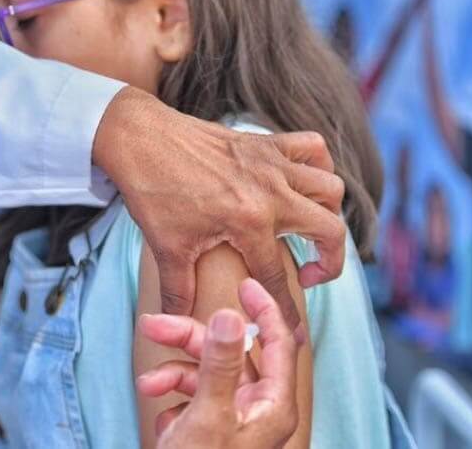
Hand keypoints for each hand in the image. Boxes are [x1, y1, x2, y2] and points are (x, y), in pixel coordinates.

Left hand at [94, 88, 345, 329]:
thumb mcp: (166, 247)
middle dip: (331, 261)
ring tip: (310, 230)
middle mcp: (271, 191)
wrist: (139, 138)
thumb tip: (178, 322)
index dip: (287, 311)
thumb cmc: (153, 192)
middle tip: (312, 274)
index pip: (278, 277)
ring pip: (330, 188)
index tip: (295, 332)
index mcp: (249, 221)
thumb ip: (178, 289)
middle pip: (330, 230)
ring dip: (329, 213)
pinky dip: (319, 165)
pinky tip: (304, 184)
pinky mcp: (265, 142)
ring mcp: (271, 163)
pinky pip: (312, 147)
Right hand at [136, 279, 299, 448]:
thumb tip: (232, 315)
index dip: (263, 310)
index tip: (243, 283)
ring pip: (205, 377)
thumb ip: (221, 363)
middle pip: (230, 355)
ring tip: (148, 384)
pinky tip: (161, 417)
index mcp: (272, 407)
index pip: (279, 343)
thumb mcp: (208, 415)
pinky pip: (192, 402)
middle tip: (153, 326)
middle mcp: (257, 413)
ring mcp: (233, 424)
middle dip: (189, 340)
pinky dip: (173, 402)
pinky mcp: (210, 435)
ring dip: (172, 374)